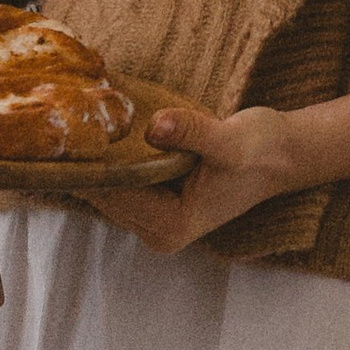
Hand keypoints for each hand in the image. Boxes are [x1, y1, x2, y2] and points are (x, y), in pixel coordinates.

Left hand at [83, 103, 312, 256]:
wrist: (281, 153)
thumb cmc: (259, 150)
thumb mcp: (227, 139)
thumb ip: (191, 134)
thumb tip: (156, 127)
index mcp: (171, 226)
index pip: (112, 195)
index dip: (90, 163)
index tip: (70, 128)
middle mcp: (158, 231)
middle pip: (103, 195)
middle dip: (88, 160)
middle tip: (68, 117)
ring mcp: (155, 220)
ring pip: (108, 188)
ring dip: (96, 158)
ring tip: (81, 119)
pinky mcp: (155, 203)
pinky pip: (120, 181)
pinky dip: (111, 159)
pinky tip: (102, 129)